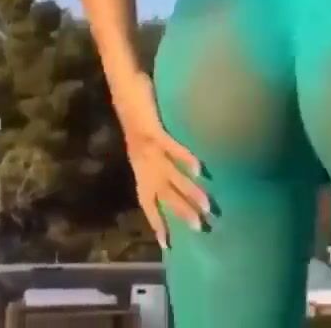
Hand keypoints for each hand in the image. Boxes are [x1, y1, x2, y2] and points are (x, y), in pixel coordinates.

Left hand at [115, 72, 210, 249]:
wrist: (124, 86)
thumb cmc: (137, 108)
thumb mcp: (143, 137)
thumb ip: (156, 152)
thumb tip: (173, 167)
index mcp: (140, 165)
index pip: (147, 200)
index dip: (156, 221)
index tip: (168, 245)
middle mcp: (143, 161)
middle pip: (163, 194)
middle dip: (180, 213)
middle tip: (200, 229)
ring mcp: (147, 146)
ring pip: (170, 176)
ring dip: (188, 192)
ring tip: (206, 207)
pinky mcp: (152, 129)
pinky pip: (171, 148)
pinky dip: (184, 159)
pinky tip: (199, 169)